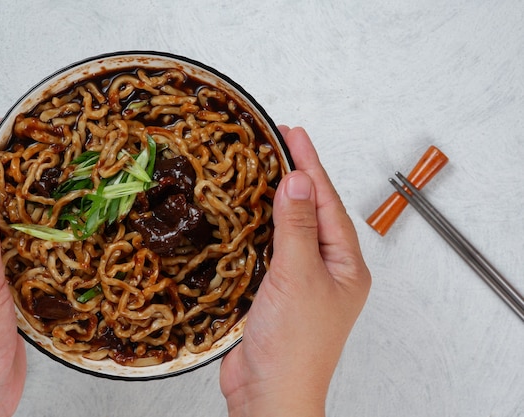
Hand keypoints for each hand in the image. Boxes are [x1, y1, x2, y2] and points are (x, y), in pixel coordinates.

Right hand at [220, 127, 370, 416]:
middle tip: (279, 142)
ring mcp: (302, 281)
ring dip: (278, 200)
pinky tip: (250, 215)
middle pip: (312, 212)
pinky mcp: (276, 292)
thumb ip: (297, 227)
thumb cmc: (293, 347)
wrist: (269, 394)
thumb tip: (297, 181)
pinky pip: (272, 249)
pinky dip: (261, 228)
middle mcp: (328, 270)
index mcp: (346, 265)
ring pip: (291, 230)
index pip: (327, 203)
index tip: (294, 134)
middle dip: (297, 177)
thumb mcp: (298, 276)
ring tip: (264, 168)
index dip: (311, 165)